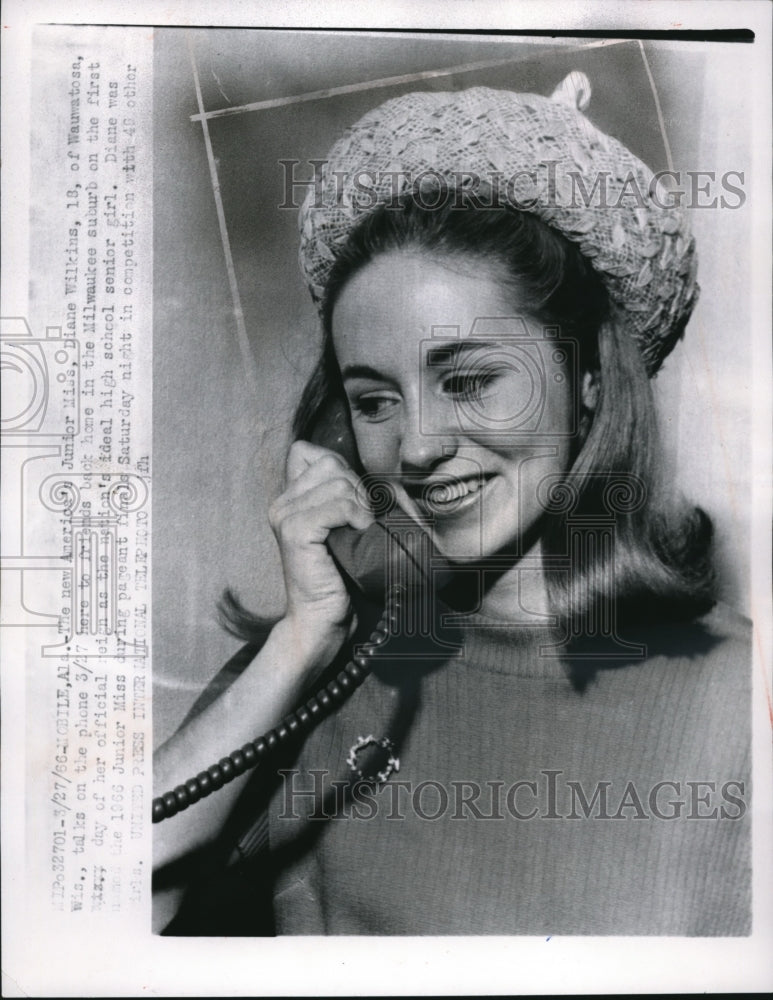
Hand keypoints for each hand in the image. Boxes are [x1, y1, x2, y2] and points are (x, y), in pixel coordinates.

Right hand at [268, 440, 374, 665]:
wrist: (321, 620)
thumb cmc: (340, 576)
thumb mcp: (341, 528)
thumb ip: (343, 497)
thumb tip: (377, 477)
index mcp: (290, 499)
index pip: (307, 451)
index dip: (339, 467)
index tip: (353, 500)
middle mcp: (282, 503)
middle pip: (331, 463)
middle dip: (358, 487)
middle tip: (363, 521)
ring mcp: (285, 516)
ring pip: (338, 481)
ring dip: (361, 504)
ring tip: (361, 531)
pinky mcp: (295, 532)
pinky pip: (337, 504)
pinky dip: (357, 516)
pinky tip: (358, 534)